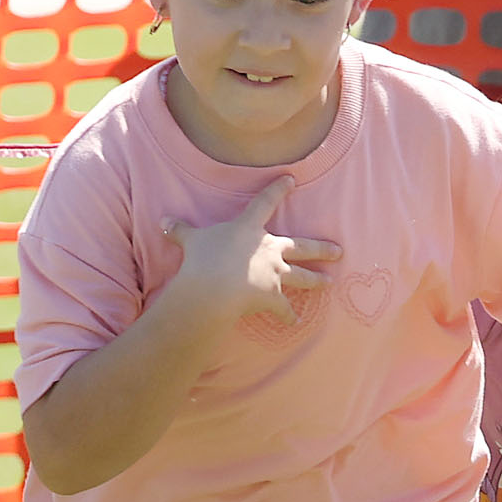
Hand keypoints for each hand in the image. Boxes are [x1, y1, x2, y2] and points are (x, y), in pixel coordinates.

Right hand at [162, 178, 337, 333]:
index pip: (266, 203)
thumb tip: (163, 221)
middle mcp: (269, 249)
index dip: (278, 189)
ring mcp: (275, 274)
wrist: (214, 287)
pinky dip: (289, 316)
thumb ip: (180, 230)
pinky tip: (295, 322)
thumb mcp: (189, 239)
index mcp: (249, 229)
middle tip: (338, 250)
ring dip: (317, 280)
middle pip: (302, 247)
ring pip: (302, 276)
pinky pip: (285, 309)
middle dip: (321, 248)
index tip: (292, 179)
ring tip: (330, 282)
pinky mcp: (273, 298)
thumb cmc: (203, 258)